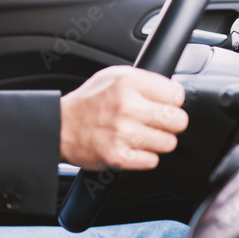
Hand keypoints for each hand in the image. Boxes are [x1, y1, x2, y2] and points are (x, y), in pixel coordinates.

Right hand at [59, 66, 186, 170]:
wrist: (59, 126)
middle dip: (169, 123)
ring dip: (156, 142)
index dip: (169, 101)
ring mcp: (123, 132)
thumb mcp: (113, 76)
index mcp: (128, 82)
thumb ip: (144, 81)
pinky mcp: (119, 156)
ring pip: (169, 143)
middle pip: (179, 121)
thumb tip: (174, 93)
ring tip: (138, 135)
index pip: (177, 95)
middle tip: (153, 122)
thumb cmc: (88, 102)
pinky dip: (143, 157)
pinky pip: (152, 161)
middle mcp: (127, 106)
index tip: (159, 104)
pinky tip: (129, 146)